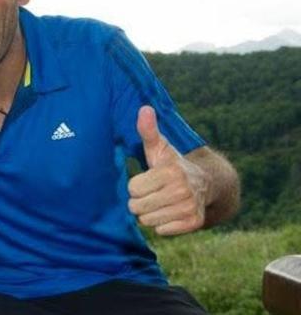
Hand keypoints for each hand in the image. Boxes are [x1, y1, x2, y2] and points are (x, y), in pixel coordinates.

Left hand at [127, 106, 210, 235]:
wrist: (207, 183)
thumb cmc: (172, 164)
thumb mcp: (160, 147)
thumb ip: (148, 131)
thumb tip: (144, 108)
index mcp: (170, 171)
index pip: (133, 188)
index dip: (136, 185)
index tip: (148, 180)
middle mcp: (182, 190)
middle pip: (137, 207)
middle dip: (140, 201)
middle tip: (153, 192)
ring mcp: (189, 208)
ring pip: (148, 221)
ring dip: (150, 213)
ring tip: (162, 201)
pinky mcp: (194, 223)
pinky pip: (162, 231)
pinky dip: (162, 224)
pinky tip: (170, 212)